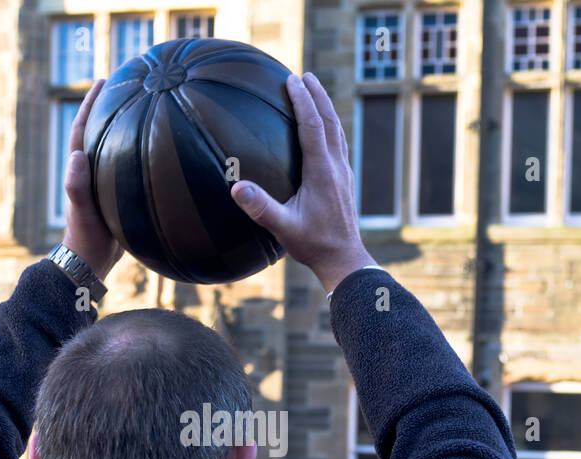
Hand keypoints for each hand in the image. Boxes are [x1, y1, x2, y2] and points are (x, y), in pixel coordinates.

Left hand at [61, 79, 122, 280]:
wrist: (92, 262)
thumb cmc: (86, 237)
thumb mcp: (82, 210)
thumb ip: (76, 185)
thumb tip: (76, 155)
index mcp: (81, 169)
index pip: (83, 128)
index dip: (91, 104)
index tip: (102, 81)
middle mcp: (90, 171)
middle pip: (99, 131)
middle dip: (108, 108)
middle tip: (123, 85)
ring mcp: (102, 182)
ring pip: (113, 147)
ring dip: (122, 128)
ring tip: (140, 109)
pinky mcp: (115, 195)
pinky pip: (126, 165)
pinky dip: (136, 152)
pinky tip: (154, 151)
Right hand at [229, 73, 374, 294]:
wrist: (344, 260)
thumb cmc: (313, 245)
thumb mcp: (283, 228)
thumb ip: (260, 208)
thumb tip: (235, 189)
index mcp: (322, 171)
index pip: (313, 126)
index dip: (302, 101)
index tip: (292, 80)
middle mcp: (337, 167)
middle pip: (330, 122)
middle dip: (317, 96)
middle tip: (305, 76)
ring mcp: (344, 174)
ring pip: (338, 132)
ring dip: (326, 109)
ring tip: (316, 93)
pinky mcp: (345, 182)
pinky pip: (339, 145)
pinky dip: (330, 128)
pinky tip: (323, 131)